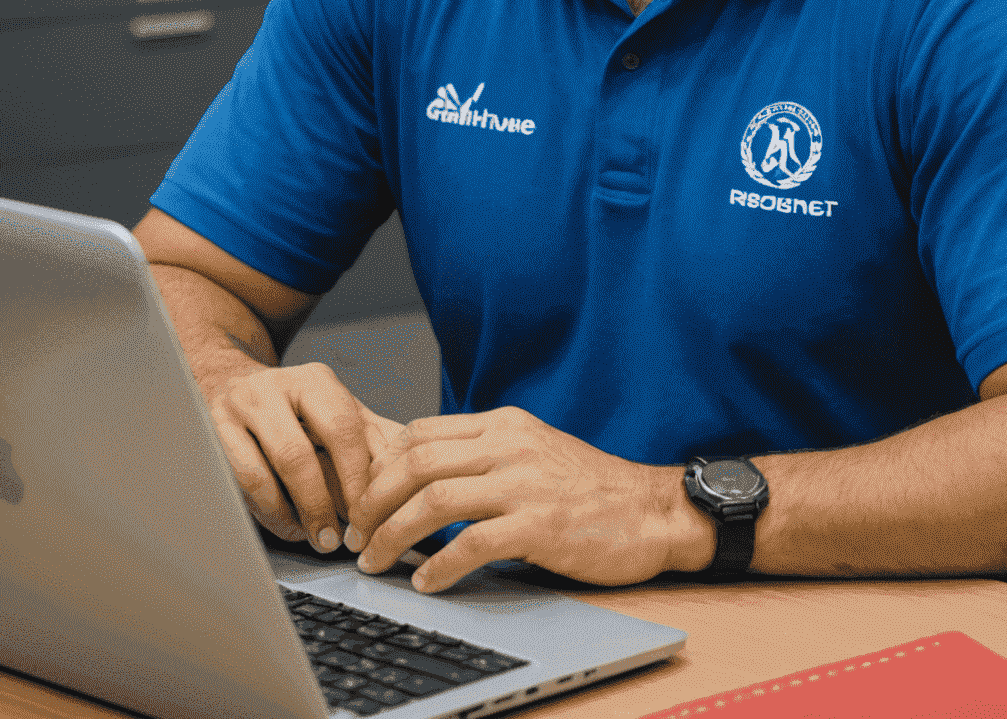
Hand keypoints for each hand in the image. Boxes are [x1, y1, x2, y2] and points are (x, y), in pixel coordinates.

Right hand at [205, 360, 389, 551]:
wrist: (230, 380)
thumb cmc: (292, 406)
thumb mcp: (335, 410)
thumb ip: (372, 436)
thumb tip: (406, 471)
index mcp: (315, 380)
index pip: (344, 429)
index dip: (358, 478)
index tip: (371, 515)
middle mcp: (274, 388)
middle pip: (299, 454)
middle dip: (322, 503)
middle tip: (341, 537)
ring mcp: (237, 410)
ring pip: (264, 474)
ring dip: (294, 514)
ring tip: (317, 536)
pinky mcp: (210, 433)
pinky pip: (241, 483)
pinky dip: (269, 512)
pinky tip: (288, 525)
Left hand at [342, 407, 712, 592]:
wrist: (651, 509)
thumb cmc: (591, 489)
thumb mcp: (534, 452)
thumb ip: (486, 455)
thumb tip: (423, 478)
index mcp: (504, 423)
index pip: (421, 432)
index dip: (380, 466)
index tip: (362, 499)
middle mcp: (510, 444)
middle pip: (416, 461)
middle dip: (373, 501)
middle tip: (355, 534)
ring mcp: (525, 482)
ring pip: (434, 499)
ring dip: (392, 535)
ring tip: (376, 561)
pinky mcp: (541, 523)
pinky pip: (471, 543)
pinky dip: (438, 565)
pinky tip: (426, 582)